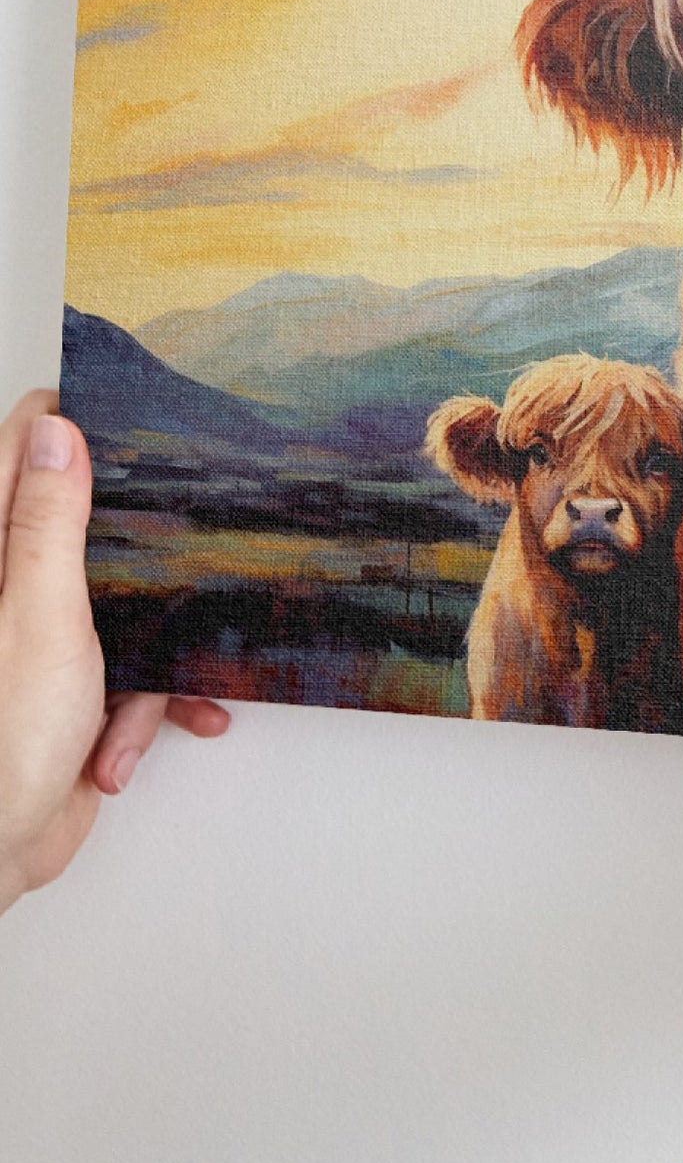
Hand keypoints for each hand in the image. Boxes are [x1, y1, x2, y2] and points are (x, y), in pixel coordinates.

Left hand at [0, 390, 229, 913]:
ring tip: (146, 698)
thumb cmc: (2, 742)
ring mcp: (42, 636)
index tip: (133, 419)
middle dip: (145, 551)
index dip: (74, 427)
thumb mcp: (41, 616)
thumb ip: (50, 522)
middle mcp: (12, 588)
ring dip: (151, 655)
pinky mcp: (72, 684)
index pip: (23, 450)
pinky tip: (130, 743)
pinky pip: (133, 670)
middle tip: (185, 544)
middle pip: (88, 524)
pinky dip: (144, 706)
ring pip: (127, 602)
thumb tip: (58, 431)